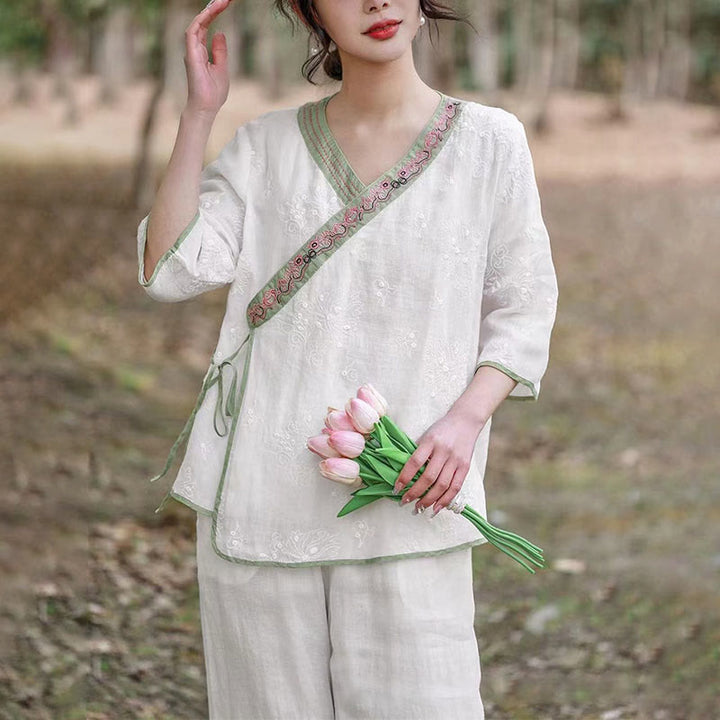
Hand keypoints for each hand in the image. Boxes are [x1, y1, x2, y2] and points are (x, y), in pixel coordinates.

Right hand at [184, 0, 233, 116]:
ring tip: (221, 1)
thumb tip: (220, 32)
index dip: (214, 14)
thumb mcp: (222, 68)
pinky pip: (193, 32)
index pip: (206, 27)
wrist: (206, 108)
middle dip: (212, 8)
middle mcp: (194, 49)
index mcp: (201, 52)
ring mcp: (191, 51)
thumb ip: (220, 50)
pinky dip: (201, 20)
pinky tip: (211, 11)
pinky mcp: (191, 55)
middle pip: (201, 22)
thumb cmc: (213, 93)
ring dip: (208, 11)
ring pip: (197, 24)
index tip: (225, 4)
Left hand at [393, 409, 483, 515]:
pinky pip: (455, 487)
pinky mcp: (465, 467)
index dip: (404, 477)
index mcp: (430, 441)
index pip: (414, 462)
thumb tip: (404, 474)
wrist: (466, 421)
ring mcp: (456, 460)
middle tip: (404, 501)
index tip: (396, 488)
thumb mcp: (426, 435)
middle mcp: (444, 451)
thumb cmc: (441, 429)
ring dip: (428, 500)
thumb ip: (418, 452)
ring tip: (418, 508)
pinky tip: (436, 508)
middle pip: (428, 477)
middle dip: (415, 493)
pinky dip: (445, 500)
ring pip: (442, 485)